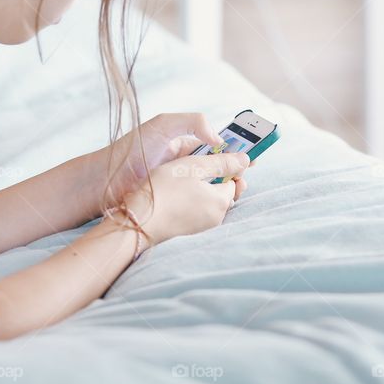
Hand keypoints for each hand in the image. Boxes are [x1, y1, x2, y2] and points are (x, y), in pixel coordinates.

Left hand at [93, 112, 249, 210]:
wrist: (106, 181)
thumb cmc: (132, 149)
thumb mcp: (163, 124)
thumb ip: (194, 122)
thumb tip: (219, 141)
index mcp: (185, 143)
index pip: (218, 144)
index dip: (237, 148)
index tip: (254, 154)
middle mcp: (185, 164)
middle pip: (220, 167)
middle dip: (236, 170)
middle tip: (245, 176)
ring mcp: (181, 185)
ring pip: (213, 186)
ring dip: (227, 187)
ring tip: (236, 188)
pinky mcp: (176, 203)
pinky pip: (200, 202)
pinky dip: (213, 202)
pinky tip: (220, 203)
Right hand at [120, 151, 251, 245]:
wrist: (138, 220)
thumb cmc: (164, 190)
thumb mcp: (193, 167)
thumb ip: (222, 162)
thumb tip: (245, 159)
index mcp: (221, 201)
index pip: (235, 179)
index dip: (226, 165)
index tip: (216, 155)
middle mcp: (216, 217)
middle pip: (224, 190)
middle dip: (215, 176)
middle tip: (197, 164)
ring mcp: (202, 225)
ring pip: (210, 199)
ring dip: (202, 186)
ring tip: (184, 175)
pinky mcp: (188, 229)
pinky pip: (198, 209)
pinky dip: (192, 198)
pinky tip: (177, 190)